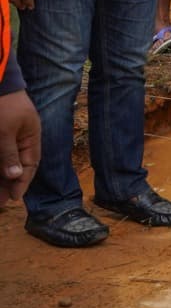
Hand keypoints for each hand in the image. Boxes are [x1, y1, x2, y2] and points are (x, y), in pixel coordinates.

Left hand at [0, 89, 39, 204]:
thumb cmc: (3, 106)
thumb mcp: (5, 131)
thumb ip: (9, 154)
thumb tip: (16, 174)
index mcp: (31, 136)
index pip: (30, 164)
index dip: (23, 182)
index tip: (14, 197)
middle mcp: (21, 139)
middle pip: (17, 165)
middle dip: (9, 183)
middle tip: (1, 201)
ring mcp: (9, 136)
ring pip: (6, 161)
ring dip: (1, 176)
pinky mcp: (0, 134)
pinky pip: (0, 154)